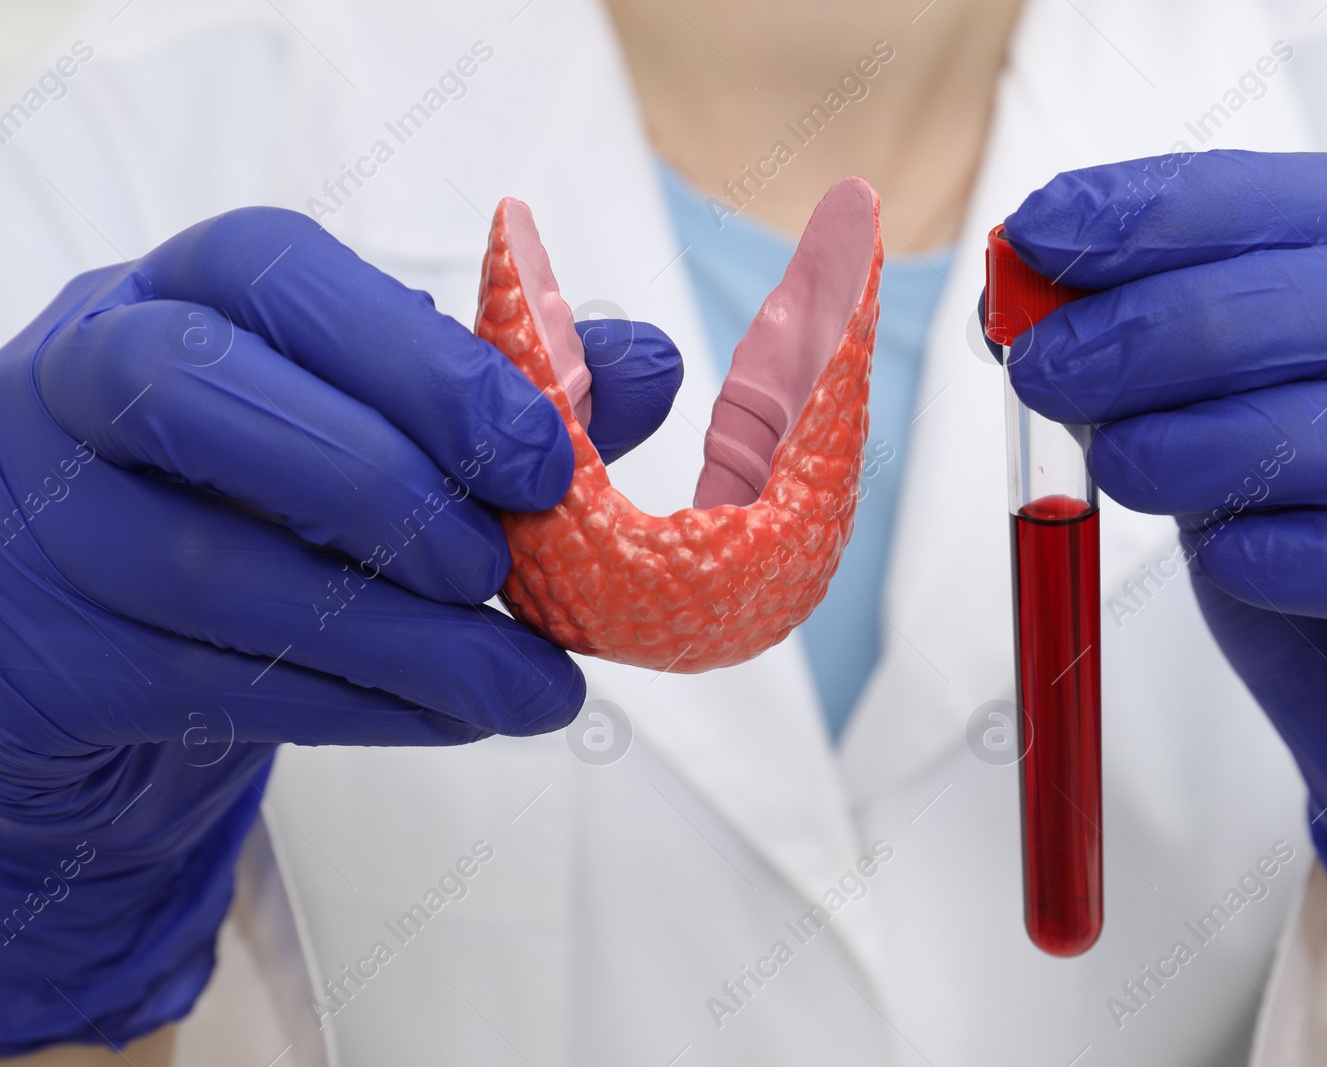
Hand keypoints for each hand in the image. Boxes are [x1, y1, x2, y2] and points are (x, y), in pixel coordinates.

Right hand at [0, 207, 680, 1053]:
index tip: (544, 461)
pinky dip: (360, 707)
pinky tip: (457, 715)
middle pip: (195, 389)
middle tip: (505, 568)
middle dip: (381, 482)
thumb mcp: (386, 418)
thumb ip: (514, 389)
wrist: (116, 617)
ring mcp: (49, 516)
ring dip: (400, 636)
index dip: (422, 365)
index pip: (277, 272)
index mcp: (191, 290)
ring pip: (208, 565)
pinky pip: (205, 684)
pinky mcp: (54, 653)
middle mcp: (91, 375)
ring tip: (530, 684)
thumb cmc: (276, 484)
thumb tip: (645, 364)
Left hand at [1003, 151, 1326, 991]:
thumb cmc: (1315, 565)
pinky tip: (1234, 561)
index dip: (1184, 209)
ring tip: (1122, 468)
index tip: (1043, 230)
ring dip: (1260, 437)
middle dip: (1200, 321)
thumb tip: (1027, 313)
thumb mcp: (1213, 451)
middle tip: (1056, 367)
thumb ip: (1150, 380)